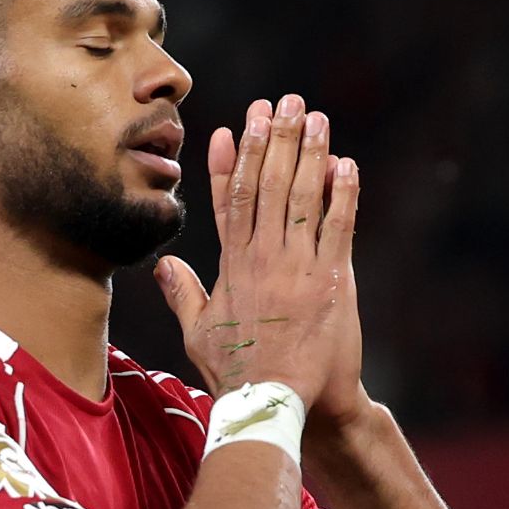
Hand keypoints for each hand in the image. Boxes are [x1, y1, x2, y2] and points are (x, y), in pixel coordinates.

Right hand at [156, 94, 370, 426]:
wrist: (276, 406)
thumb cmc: (236, 375)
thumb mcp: (197, 333)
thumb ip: (181, 294)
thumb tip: (162, 265)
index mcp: (231, 268)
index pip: (228, 203)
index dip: (228, 163)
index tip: (230, 127)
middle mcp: (261, 260)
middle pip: (265, 187)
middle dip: (273, 140)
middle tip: (281, 102)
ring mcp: (296, 268)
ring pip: (301, 198)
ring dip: (309, 154)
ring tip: (314, 118)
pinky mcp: (330, 281)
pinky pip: (338, 228)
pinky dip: (343, 195)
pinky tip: (346, 164)